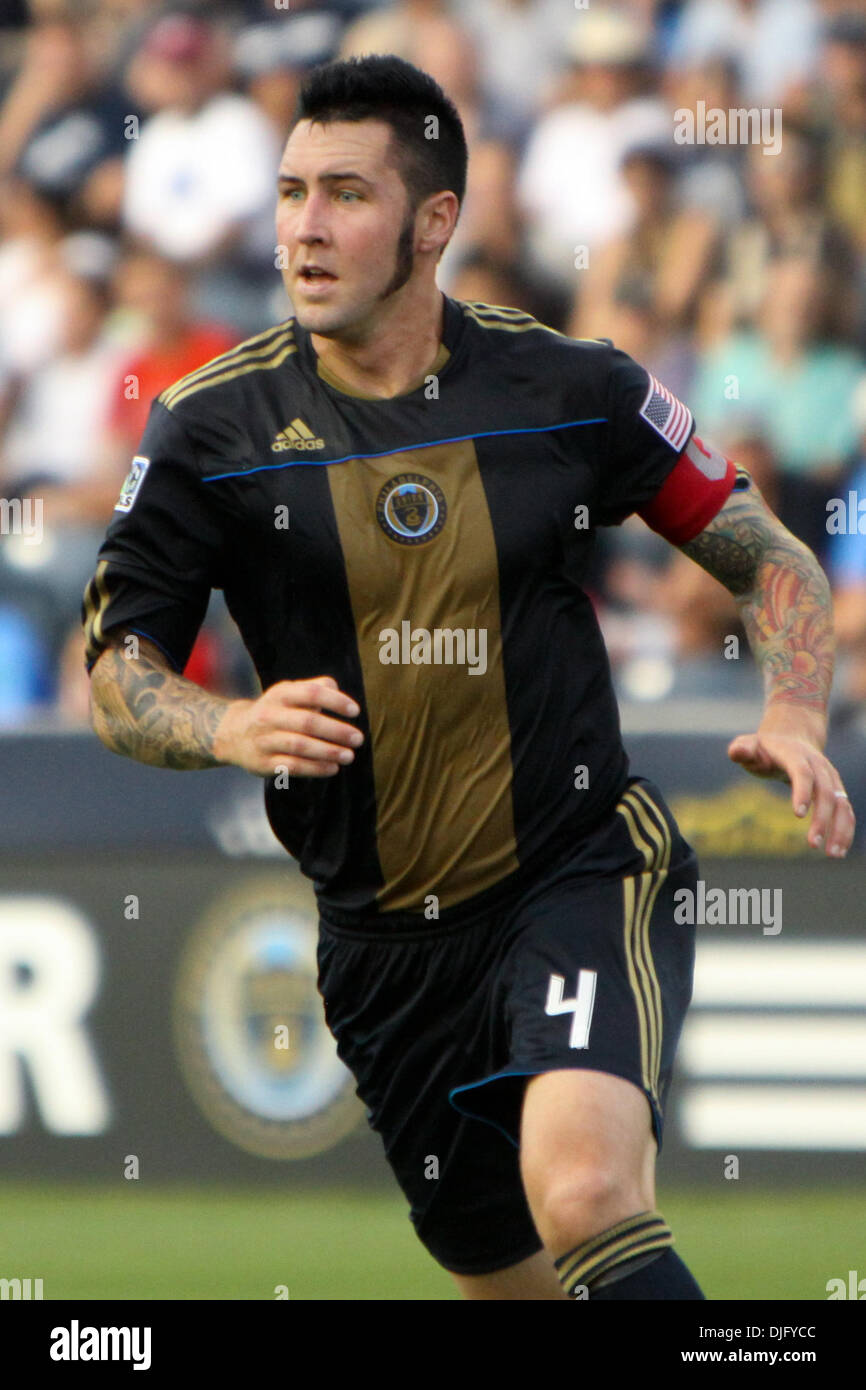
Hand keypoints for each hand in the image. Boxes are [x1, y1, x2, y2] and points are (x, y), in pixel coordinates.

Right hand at [213, 676, 362, 777]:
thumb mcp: (288, 694)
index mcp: (279, 694)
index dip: (335, 701)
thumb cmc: (274, 711)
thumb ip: (313, 688)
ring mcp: (264, 740)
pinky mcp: (263, 762)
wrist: (233, 734)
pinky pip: (292, 766)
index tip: (355, 711)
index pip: (311, 693)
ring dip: (328, 751)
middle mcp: (269, 715)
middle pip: (308, 722)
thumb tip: (335, 688)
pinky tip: (332, 768)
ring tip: (349, 756)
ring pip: (300, 746)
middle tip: (358, 739)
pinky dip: (315, 768)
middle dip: (336, 731)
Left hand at [728, 727, 854, 857]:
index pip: (802, 773)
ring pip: (841, 803)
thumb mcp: (748, 746)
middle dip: (822, 819)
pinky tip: (838, 850)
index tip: (798, 815)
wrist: (791, 739)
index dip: (802, 792)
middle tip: (813, 844)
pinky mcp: (837, 791)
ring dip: (840, 829)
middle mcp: (819, 766)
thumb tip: (737, 752)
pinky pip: (846, 811)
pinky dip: (846, 830)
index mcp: (796, 755)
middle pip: (825, 792)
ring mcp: (831, 778)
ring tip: (833, 854)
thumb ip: (741, 749)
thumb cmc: (764, 749)